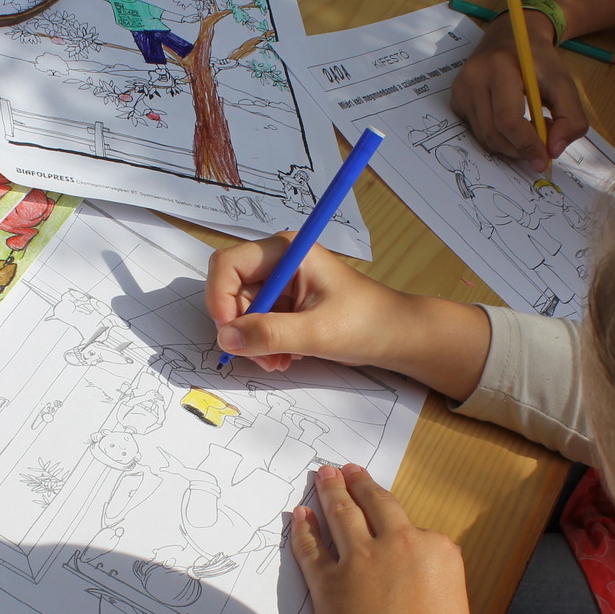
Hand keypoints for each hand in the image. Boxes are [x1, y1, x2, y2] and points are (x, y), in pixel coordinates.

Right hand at [205, 235, 412, 372]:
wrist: (395, 335)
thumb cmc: (366, 322)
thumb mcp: (316, 332)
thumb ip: (269, 334)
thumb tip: (226, 339)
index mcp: (286, 252)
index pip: (228, 264)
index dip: (219, 297)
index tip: (229, 333)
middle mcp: (278, 262)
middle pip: (231, 291)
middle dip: (240, 328)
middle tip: (261, 357)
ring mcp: (280, 283)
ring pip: (241, 312)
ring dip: (253, 342)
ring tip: (278, 362)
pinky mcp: (285, 304)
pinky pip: (256, 323)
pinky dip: (263, 344)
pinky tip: (283, 358)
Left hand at [291, 464, 469, 613]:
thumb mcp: (458, 612)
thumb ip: (439, 585)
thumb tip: (424, 585)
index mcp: (437, 550)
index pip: (415, 529)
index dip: (400, 529)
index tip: (390, 519)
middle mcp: (399, 544)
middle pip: (376, 504)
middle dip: (359, 483)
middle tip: (347, 469)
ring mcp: (360, 560)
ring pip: (341, 514)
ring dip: (330, 491)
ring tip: (323, 475)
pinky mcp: (327, 581)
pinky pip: (310, 548)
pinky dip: (303, 530)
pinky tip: (299, 517)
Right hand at [449, 14, 589, 171]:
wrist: (513, 37)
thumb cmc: (539, 62)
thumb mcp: (564, 82)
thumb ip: (571, 117)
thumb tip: (554, 151)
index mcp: (500, 66)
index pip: (508, 120)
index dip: (527, 145)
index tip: (543, 159)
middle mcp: (474, 76)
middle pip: (494, 134)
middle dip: (520, 149)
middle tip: (540, 146)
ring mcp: (461, 89)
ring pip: (484, 138)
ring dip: (510, 146)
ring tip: (529, 131)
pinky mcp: (456, 99)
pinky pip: (477, 132)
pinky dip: (497, 137)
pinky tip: (511, 124)